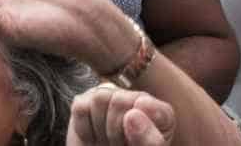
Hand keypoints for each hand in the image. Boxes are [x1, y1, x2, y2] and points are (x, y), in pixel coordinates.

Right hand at [66, 88, 180, 145]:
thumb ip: (149, 139)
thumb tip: (132, 115)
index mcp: (159, 113)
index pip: (146, 105)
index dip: (137, 130)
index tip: (136, 145)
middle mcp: (135, 100)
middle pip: (119, 101)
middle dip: (116, 131)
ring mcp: (109, 99)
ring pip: (99, 99)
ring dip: (101, 129)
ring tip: (108, 142)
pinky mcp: (84, 103)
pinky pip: (81, 108)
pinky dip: (86, 130)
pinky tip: (95, 139)